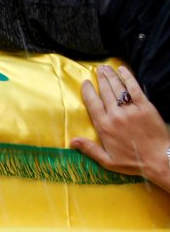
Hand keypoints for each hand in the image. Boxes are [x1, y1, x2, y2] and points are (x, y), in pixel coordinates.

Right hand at [70, 65, 169, 182]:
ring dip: (110, 76)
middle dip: (100, 79)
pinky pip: (134, 88)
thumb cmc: (133, 163)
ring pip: (117, 88)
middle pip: (105, 92)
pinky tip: (123, 70)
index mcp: (104, 127)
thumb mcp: (107, 161)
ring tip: (106, 68)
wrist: (159, 160)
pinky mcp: (145, 107)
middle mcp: (115, 115)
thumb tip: (72, 141)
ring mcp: (131, 110)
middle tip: (97, 69)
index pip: (92, 103)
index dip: (88, 91)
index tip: (85, 82)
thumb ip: (89, 149)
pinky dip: (128, 78)